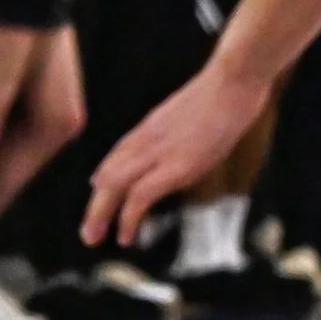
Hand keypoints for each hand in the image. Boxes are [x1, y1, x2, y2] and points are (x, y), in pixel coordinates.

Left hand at [84, 62, 272, 247]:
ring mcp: (159, 153)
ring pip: (114, 186)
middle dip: (95, 206)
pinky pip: (140, 195)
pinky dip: (128, 218)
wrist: (233, 81)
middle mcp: (146, 141)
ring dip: (100, 215)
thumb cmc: (221, 94)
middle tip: (88, 233)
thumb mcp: (190, 113)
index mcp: (149, 128)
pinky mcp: (176, 166)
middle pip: (108, 175)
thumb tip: (183, 141)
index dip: (104, 178)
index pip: (116, 157)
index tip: (97, 193)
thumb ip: (174, 129)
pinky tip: (126, 235)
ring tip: (94, 238)